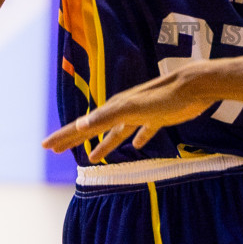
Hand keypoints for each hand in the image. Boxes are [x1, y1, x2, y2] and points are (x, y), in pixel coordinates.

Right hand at [42, 70, 214, 162]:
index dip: (64, 136)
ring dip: (104, 144)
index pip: (83, 125)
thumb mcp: (132, 108)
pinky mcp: (161, 117)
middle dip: (75, 139)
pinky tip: (138, 144)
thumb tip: (80, 126)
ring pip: (117, 132)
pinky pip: (144, 130)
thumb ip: (107, 116)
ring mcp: (142, 113)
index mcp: (115, 107)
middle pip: (95, 128)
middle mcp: (124, 109)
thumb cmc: (165, 97)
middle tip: (56, 150)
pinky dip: (138, 138)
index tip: (46, 146)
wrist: (196, 86)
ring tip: (93, 157)